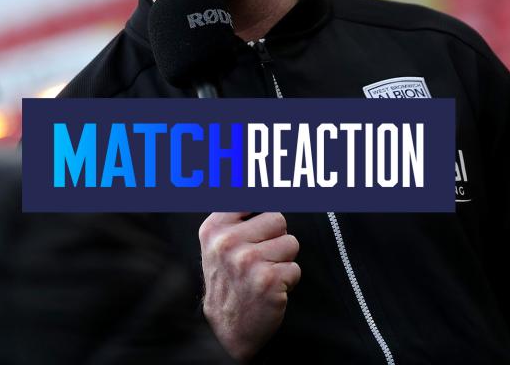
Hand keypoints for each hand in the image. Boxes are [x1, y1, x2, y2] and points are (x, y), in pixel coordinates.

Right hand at [198, 212, 300, 361]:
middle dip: (276, 238)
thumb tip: (255, 180)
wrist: (227, 327)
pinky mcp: (267, 280)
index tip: (263, 220)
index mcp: (214, 227)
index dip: (263, 211)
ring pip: (290, 243)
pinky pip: (295, 268)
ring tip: (264, 273)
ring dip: (283, 260)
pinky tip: (270, 289)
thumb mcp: (218, 241)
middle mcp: (227, 242)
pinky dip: (288, 280)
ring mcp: (247, 261)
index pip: (252, 198)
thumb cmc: (229, 278)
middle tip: (261, 257)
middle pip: (277, 218)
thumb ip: (236, 213)